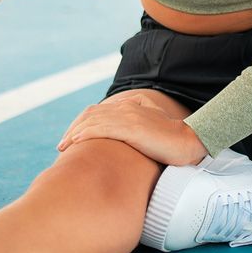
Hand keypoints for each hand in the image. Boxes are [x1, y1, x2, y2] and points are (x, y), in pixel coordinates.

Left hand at [56, 93, 208, 165]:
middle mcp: (127, 108)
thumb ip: (138, 123)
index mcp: (130, 106)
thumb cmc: (172, 138)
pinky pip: (102, 129)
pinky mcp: (132, 129)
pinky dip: (86, 134)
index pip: (97, 111)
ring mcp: (129, 117)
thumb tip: (129, 133)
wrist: (189, 142)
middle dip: (73, 129)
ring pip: (93, 121)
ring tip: (63, 146)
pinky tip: (76, 142)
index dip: (81, 123)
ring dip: (75, 133)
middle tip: (61, 145)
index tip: (71, 137)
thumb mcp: (152, 126)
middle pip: (91, 115)